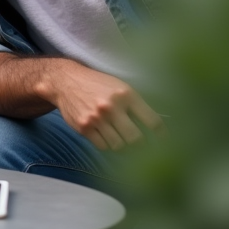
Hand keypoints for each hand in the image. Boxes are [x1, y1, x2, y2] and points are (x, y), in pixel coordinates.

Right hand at [43, 62, 165, 150]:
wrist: (66, 81)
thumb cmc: (97, 84)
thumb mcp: (120, 86)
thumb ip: (136, 104)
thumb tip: (155, 127)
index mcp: (126, 95)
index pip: (153, 121)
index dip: (162, 134)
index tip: (163, 140)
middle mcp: (112, 107)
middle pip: (136, 139)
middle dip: (140, 144)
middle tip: (139, 143)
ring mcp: (97, 118)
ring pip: (119, 146)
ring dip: (122, 146)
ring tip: (121, 139)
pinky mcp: (84, 127)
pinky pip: (103, 146)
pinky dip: (107, 145)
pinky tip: (106, 136)